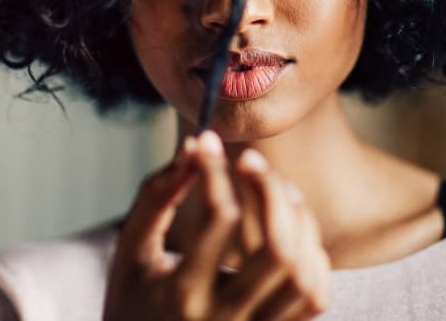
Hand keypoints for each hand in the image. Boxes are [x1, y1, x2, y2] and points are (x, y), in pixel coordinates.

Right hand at [102, 130, 329, 320]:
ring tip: (278, 189)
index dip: (215, 169)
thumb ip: (157, 197)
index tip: (207, 142)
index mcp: (182, 296)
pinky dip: (313, 257)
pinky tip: (292, 230)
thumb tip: (194, 148)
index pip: (218, 219)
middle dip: (270, 191)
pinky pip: (313, 298)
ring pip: (303, 274)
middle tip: (250, 160)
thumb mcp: (132, 249)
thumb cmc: (131, 301)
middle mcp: (224, 320)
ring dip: (298, 220)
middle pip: (278, 249)